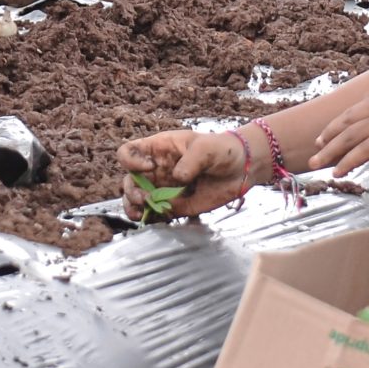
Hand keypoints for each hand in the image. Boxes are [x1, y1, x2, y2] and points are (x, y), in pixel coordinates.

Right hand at [116, 129, 252, 218]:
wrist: (241, 169)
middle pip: (128, 180)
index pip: (128, 152)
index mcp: (157, 149)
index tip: (150, 167)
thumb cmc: (221, 150)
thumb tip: (178, 178)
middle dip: (130, 192)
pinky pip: (154, 214)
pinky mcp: (174, 206)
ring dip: (133, 208)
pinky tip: (159, 219)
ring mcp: (162, 189)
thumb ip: (192, 160)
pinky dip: (151, 219)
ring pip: (135, 200)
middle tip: (145, 198)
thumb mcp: (207, 148)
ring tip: (143, 213)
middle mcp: (155, 170)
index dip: (131, 160)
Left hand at [307, 67, 368, 172]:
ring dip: (330, 151)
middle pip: (347, 121)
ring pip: (349, 137)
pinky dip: (348, 161)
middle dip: (330, 133)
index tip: (338, 125)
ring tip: (316, 162)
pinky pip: (363, 151)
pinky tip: (337, 171)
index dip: (347, 118)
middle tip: (317, 144)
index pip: (361, 105)